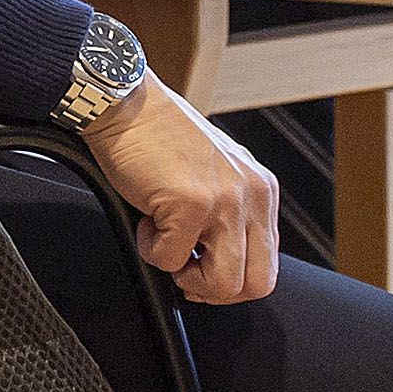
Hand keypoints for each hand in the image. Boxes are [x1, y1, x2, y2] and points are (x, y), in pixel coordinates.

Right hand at [80, 79, 278, 304]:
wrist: (125, 102)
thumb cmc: (156, 135)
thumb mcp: (213, 172)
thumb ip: (228, 210)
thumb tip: (219, 255)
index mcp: (261, 190)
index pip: (267, 263)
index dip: (230, 278)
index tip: (201, 269)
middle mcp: (253, 195)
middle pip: (257, 285)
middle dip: (213, 289)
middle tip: (184, 269)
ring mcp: (225, 201)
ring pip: (223, 285)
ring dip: (184, 276)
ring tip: (164, 242)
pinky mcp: (192, 204)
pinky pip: (170, 261)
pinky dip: (149, 248)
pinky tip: (145, 217)